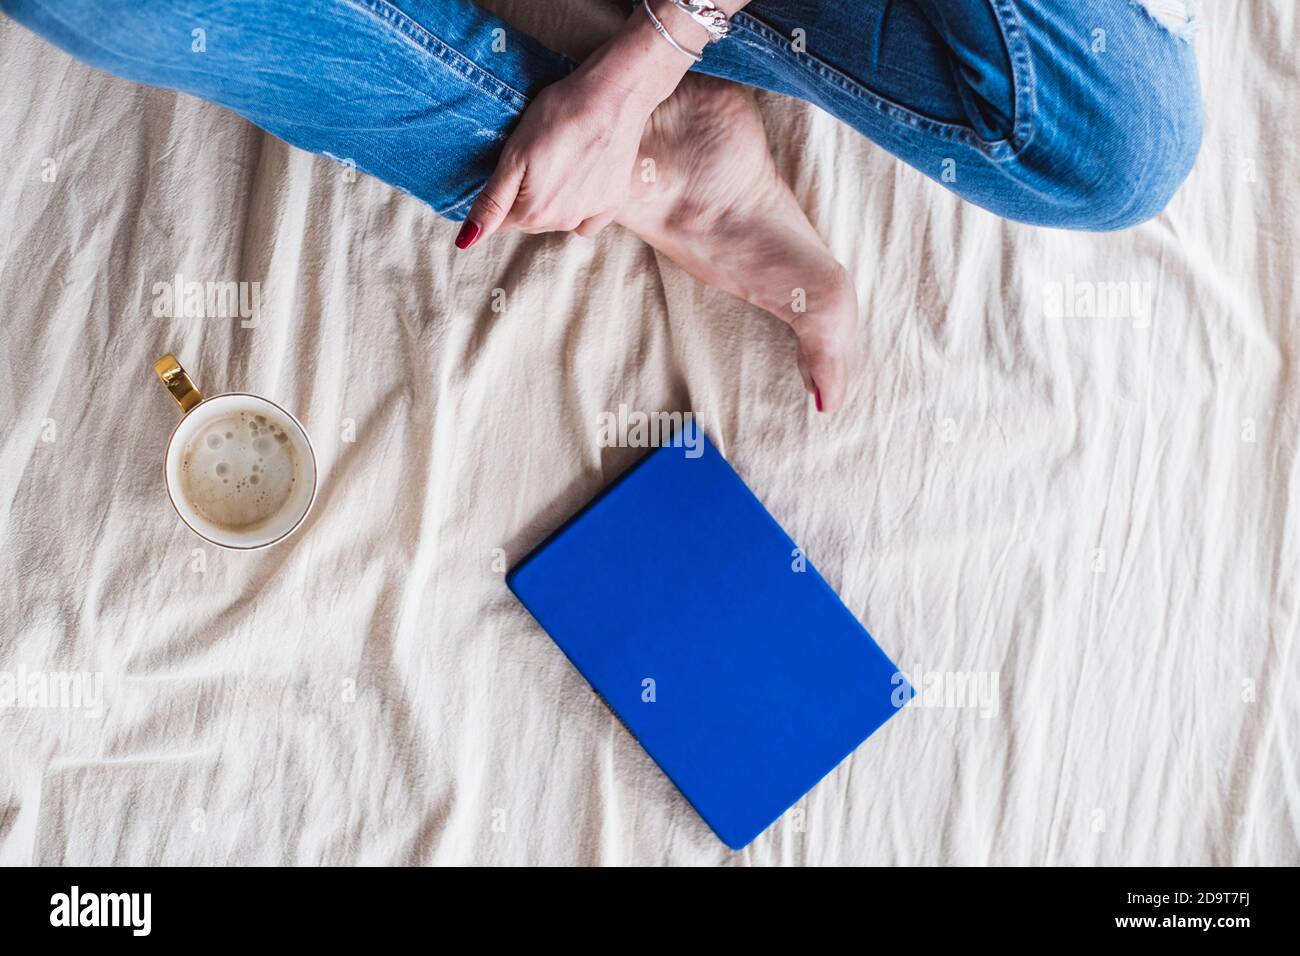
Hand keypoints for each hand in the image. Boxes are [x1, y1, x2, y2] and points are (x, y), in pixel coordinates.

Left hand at [462, 71, 648, 242]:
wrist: (612, 97)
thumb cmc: (558, 116)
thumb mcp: (514, 156)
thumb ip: (492, 202)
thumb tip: (469, 240)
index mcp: (533, 213)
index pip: (502, 221)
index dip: (500, 195)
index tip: (510, 166)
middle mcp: (562, 222)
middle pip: (530, 220)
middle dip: (525, 197)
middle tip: (534, 158)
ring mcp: (590, 214)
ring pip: (558, 218)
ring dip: (552, 199)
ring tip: (558, 160)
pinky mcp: (613, 202)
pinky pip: (589, 220)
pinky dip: (581, 206)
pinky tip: (582, 179)